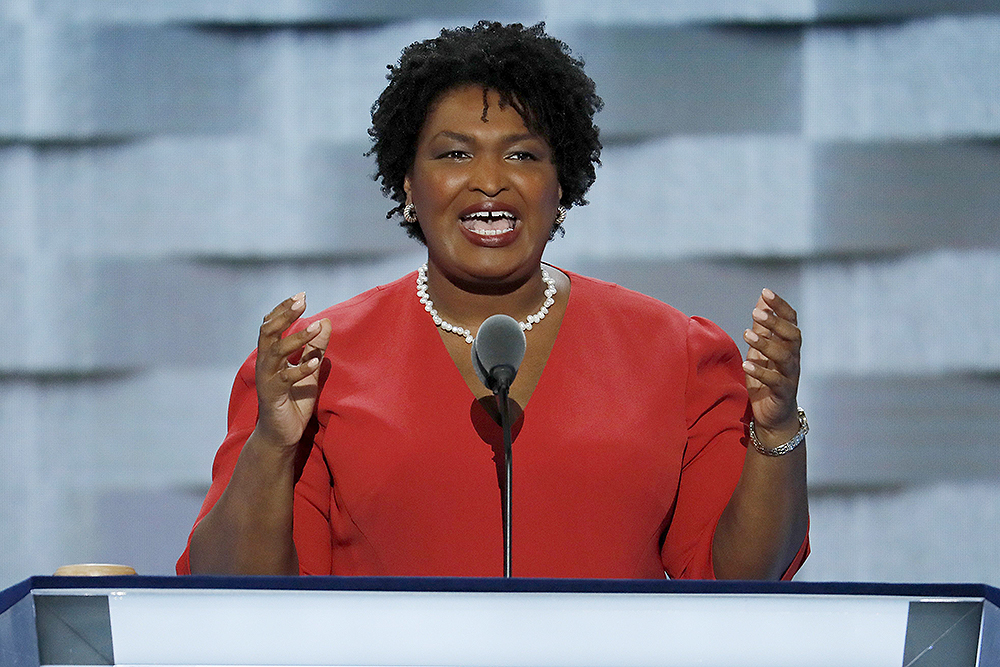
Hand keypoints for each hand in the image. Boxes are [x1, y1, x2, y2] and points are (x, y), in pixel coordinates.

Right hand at [254, 293, 331, 449]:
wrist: (282, 434)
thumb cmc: (293, 401)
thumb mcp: (309, 370)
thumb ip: (315, 347)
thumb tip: (326, 321)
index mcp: (271, 355)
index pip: (271, 325)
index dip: (283, 309)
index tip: (301, 296)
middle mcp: (265, 364)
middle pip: (268, 332)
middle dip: (284, 315)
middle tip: (302, 302)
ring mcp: (267, 379)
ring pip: (275, 352)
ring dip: (296, 338)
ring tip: (315, 327)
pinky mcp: (272, 396)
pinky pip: (285, 379)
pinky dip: (300, 369)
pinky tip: (315, 362)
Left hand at [742, 289, 800, 440]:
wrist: (774, 414)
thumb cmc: (767, 378)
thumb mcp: (761, 349)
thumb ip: (762, 326)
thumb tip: (761, 298)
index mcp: (789, 345)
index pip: (791, 321)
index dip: (780, 306)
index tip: (766, 292)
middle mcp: (793, 358)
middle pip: (792, 335)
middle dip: (775, 322)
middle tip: (756, 313)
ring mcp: (790, 375)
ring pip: (784, 356)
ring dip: (766, 344)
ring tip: (746, 334)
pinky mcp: (783, 392)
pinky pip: (775, 381)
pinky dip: (761, 372)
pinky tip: (746, 364)